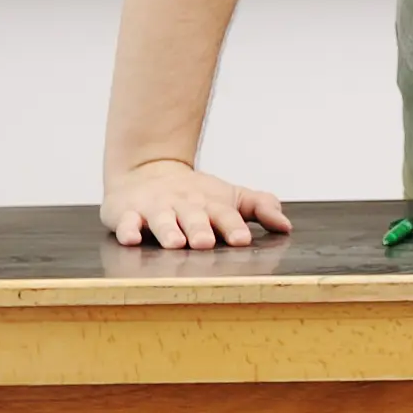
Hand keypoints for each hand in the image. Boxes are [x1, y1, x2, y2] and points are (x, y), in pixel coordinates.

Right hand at [104, 156, 292, 249]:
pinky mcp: (127, 212)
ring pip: (162, 220)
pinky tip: (131, 237)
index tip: (241, 239)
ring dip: (168, 231)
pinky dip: (127, 229)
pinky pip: (126, 221)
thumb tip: (286, 225)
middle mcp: (183, 205)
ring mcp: (155, 208)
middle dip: (199, 229)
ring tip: (174, 243)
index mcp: (210, 204)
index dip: (233, 226)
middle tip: (204, 242)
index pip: (225, 215)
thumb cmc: (194, 193)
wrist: (146, 169)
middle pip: (193, 217)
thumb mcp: (228, 196)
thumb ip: (259, 207)